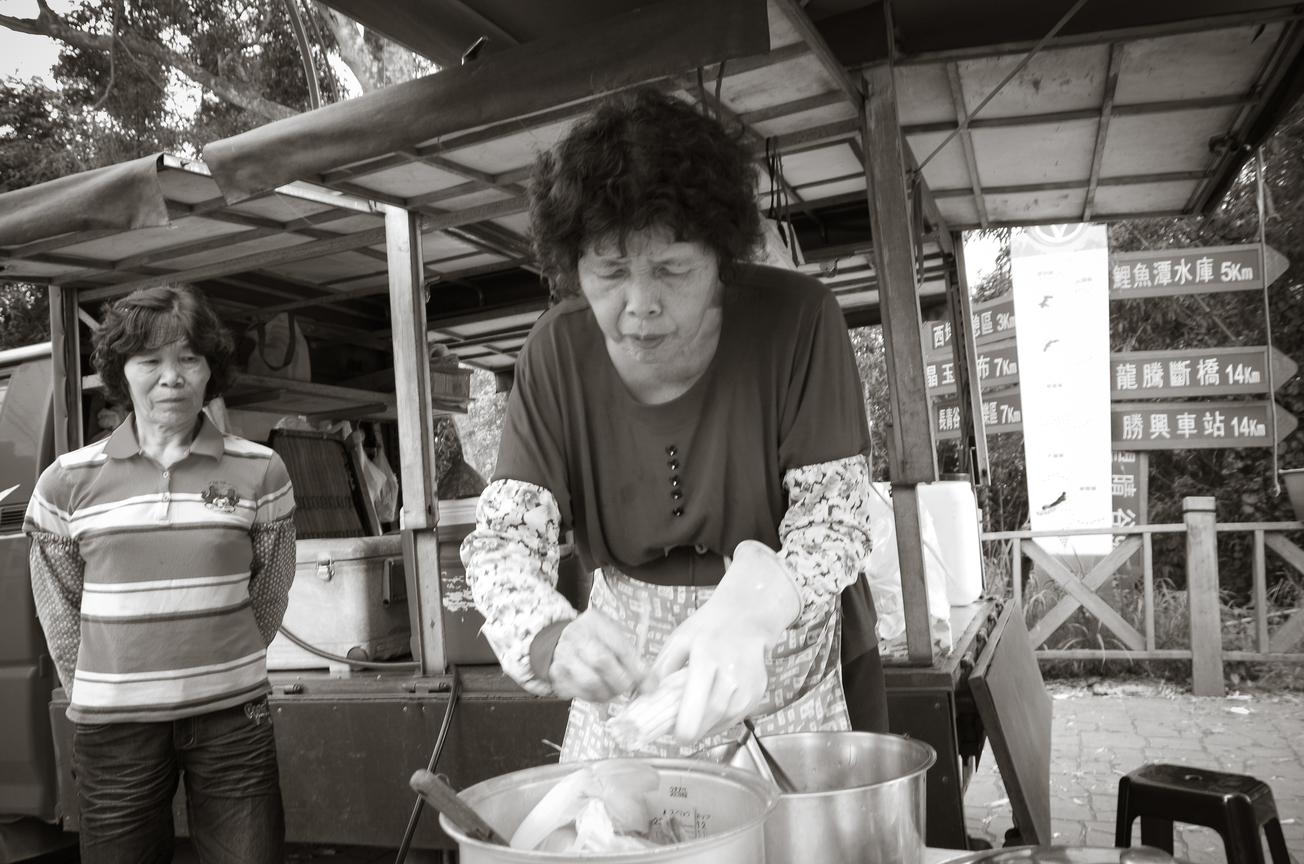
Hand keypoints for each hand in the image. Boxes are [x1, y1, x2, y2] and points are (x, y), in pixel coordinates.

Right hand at [548, 608, 645, 701]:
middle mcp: (574, 638)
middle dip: (621, 681)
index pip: (618, 645)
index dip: (635, 667)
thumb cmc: (593, 638)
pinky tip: (599, 689)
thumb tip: (651, 684)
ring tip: (613, 688)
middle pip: (601, 663)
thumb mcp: (614, 636)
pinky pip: (581, 695)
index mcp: (593, 623)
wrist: (560, 642)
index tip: (649, 682)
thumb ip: (633, 656)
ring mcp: (563, 659)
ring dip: (609, 692)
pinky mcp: (558, 679)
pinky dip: (595, 697)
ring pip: (590, 683)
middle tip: (628, 685)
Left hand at [647, 540, 800, 743]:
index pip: (700, 701)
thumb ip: (661, 670)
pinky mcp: (757, 692)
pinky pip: (736, 717)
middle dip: (694, 730)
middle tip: (679, 733)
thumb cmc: (708, 628)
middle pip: (713, 715)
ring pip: (726, 719)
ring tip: (693, 720)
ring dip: (707, 727)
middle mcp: (732, 673)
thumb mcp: (678, 641)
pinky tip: (709, 713)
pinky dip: (720, 721)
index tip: (676, 735)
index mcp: (707, 657)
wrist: (745, 618)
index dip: (687, 725)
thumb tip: (644, 698)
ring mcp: (748, 684)